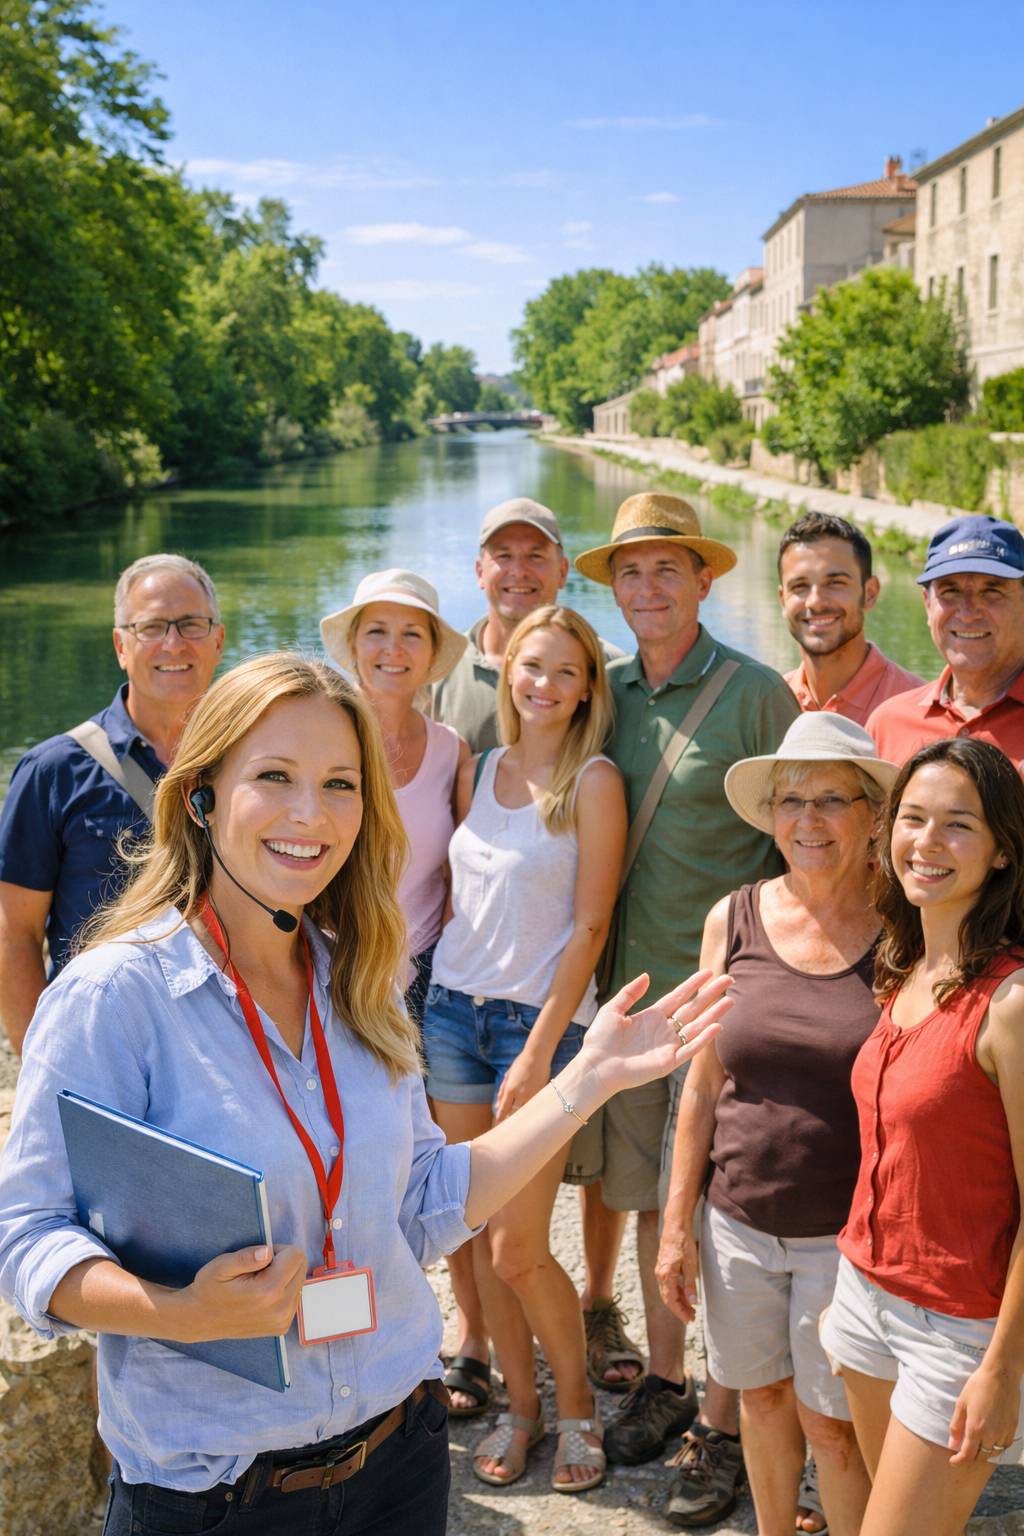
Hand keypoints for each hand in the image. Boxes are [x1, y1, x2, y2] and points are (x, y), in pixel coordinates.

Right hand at [177, 1244, 306, 1342]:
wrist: (200, 1320)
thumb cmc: (209, 1289)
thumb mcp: (221, 1266)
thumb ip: (246, 1257)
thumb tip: (268, 1251)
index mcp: (268, 1290)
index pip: (296, 1255)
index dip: (277, 1250)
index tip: (259, 1259)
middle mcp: (281, 1308)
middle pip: (301, 1267)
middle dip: (283, 1263)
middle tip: (258, 1271)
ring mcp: (282, 1320)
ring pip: (299, 1282)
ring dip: (284, 1278)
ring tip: (258, 1284)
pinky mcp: (282, 1327)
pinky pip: (294, 1298)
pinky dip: (282, 1292)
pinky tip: (262, 1296)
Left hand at [495, 1051, 552, 1122]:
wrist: (538, 1056)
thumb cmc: (521, 1063)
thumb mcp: (508, 1074)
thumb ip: (502, 1090)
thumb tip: (497, 1104)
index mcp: (511, 1089)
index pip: (504, 1108)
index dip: (500, 1117)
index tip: (498, 1122)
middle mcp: (521, 1094)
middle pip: (514, 1113)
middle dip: (509, 1118)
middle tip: (506, 1122)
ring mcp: (532, 1095)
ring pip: (524, 1111)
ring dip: (519, 1114)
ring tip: (516, 1118)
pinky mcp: (540, 1094)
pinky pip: (532, 1105)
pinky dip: (528, 1108)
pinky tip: (527, 1109)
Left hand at [577, 970, 732, 1098]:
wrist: (595, 1066)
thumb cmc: (600, 1039)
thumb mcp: (613, 1010)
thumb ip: (630, 993)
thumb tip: (647, 976)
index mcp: (651, 1016)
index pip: (678, 997)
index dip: (693, 985)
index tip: (708, 972)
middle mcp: (663, 1030)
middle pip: (692, 1009)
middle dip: (710, 995)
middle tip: (728, 980)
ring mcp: (667, 1046)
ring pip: (696, 1027)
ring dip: (713, 1014)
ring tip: (729, 1000)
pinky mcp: (668, 1062)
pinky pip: (690, 1049)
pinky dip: (704, 1039)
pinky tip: (717, 1026)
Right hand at [656, 1221, 699, 1323]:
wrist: (675, 1225)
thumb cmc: (683, 1243)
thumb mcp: (691, 1265)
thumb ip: (690, 1284)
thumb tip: (693, 1302)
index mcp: (665, 1276)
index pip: (671, 1301)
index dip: (680, 1312)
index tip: (689, 1320)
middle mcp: (660, 1275)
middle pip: (668, 1298)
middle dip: (679, 1310)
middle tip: (692, 1318)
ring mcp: (660, 1270)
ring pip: (668, 1292)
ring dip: (679, 1302)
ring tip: (691, 1309)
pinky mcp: (663, 1266)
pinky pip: (668, 1284)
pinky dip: (677, 1292)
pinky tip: (686, 1295)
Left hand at [947, 1359, 1020, 1464]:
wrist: (1000, 1375)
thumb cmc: (978, 1386)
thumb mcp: (961, 1403)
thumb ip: (956, 1426)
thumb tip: (952, 1444)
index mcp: (975, 1428)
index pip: (967, 1455)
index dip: (959, 1461)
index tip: (953, 1462)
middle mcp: (991, 1434)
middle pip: (981, 1457)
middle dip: (971, 1457)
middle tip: (963, 1452)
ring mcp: (1003, 1432)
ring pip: (994, 1453)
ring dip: (984, 1453)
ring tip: (976, 1446)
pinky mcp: (1012, 1428)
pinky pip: (1004, 1446)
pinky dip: (996, 1447)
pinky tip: (990, 1440)